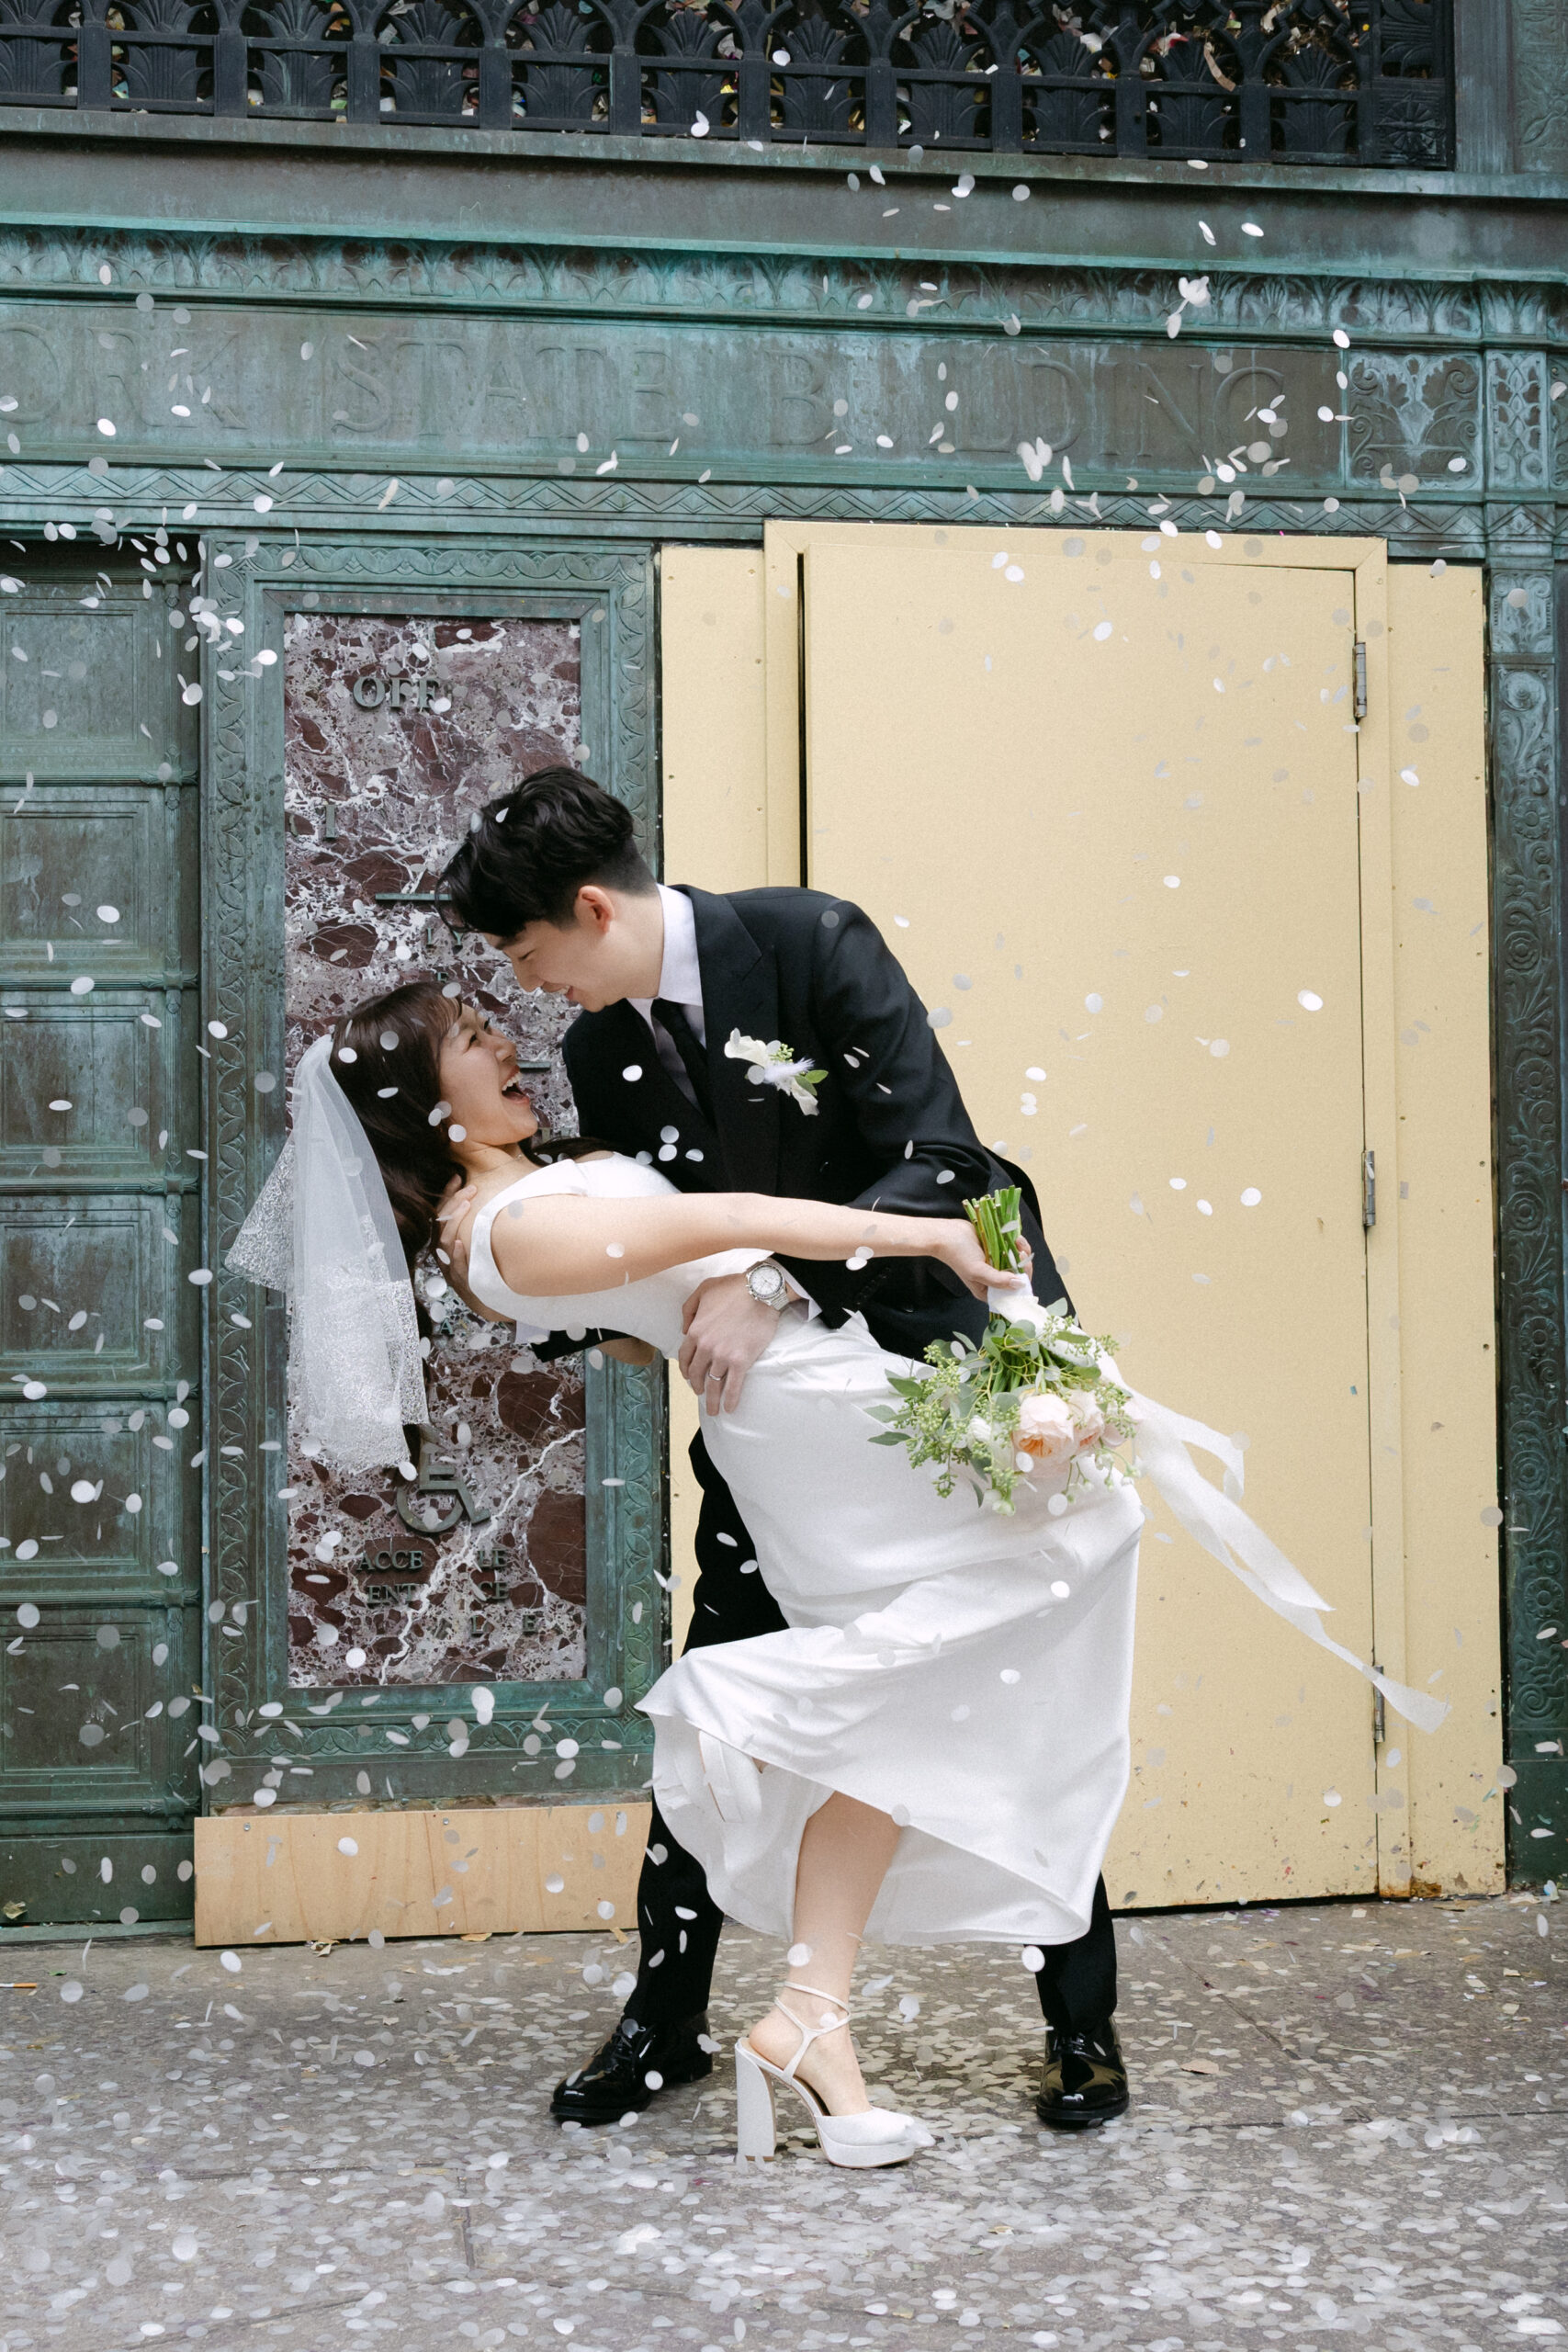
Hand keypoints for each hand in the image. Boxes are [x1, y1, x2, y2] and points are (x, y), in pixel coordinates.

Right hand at [433, 1178, 507, 1324]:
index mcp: (448, 1243)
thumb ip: (481, 1225)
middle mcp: (445, 1254)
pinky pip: (457, 1267)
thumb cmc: (486, 1271)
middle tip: (470, 1187)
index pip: (442, 1213)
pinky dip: (457, 1255)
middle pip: (441, 1223)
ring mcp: (452, 1268)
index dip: (447, 1195)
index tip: (457, 1177)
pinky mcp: (463, 1282)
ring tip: (466, 1204)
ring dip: (455, 1221)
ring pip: (445, 1242)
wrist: (492, 1304)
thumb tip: (491, 1198)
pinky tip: (461, 1243)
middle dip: (453, 1203)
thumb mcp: (481, 1246)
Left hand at [678, 1271, 782, 1413]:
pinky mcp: (741, 1361)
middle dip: (697, 1387)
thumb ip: (689, 1309)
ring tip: (713, 1410)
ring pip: (714, 1384)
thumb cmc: (734, 1287)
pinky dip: (730, 1399)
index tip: (689, 1377)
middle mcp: (706, 1347)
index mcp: (695, 1330)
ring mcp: (723, 1356)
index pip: (685, 1357)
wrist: (760, 1291)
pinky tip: (729, 1408)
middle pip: (697, 1373)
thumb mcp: (703, 1290)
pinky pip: (733, 1386)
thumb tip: (684, 1329)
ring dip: (712, 1400)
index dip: (685, 1369)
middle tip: (701, 1393)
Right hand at [932, 1220, 1033, 1302]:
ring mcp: (997, 1264)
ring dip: (1022, 1251)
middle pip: (1019, 1277)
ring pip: (1019, 1262)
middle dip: (1024, 1264)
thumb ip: (998, 1280)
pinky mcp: (998, 1250)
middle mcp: (994, 1279)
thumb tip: (1019, 1284)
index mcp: (988, 1291)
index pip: (1012, 1293)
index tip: (1024, 1268)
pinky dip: (1018, 1244)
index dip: (1022, 1283)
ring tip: (1017, 1241)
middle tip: (1021, 1253)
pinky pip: (1014, 1250)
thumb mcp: (977, 1271)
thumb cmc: (958, 1254)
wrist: (947, 1233)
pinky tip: (1015, 1237)